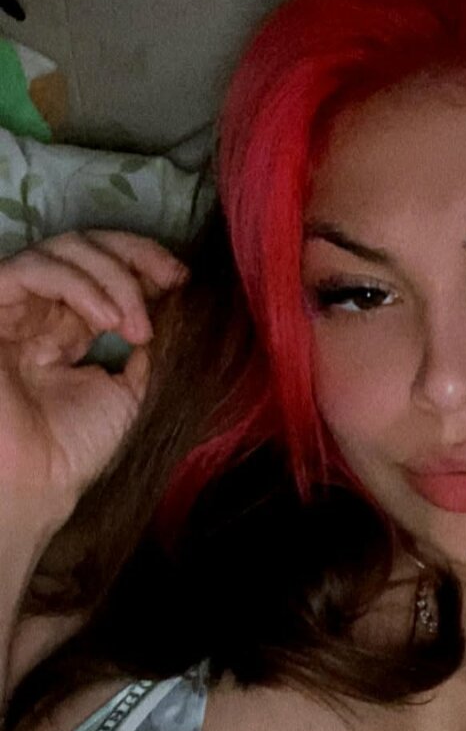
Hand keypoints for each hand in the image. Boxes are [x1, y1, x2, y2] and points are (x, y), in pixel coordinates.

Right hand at [0, 230, 186, 530]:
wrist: (37, 484)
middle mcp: (40, 311)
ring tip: (135, 326)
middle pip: (84, 247)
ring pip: (61, 251)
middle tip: (170, 281)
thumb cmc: (76, 447)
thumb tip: (176, 307)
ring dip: (111, 278)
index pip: (105, 269)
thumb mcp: (131, 391)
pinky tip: (107, 319)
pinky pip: (30, 270)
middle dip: (134, 256)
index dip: (144, 262)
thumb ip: (149, 347)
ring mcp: (13, 309)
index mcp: (70, 327)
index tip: (183, 280)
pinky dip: (78, 285)